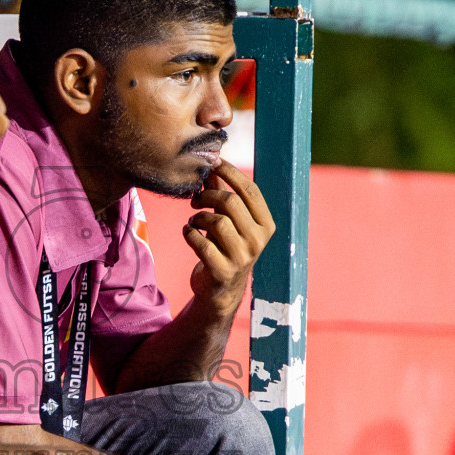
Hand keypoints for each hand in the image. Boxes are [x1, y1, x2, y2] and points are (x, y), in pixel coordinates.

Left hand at [184, 159, 275, 314]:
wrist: (220, 291)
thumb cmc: (225, 248)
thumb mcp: (229, 221)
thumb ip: (222, 194)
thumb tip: (212, 165)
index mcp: (265, 225)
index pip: (250, 190)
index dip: (229, 172)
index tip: (212, 163)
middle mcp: (258, 241)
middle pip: (230, 203)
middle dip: (207, 196)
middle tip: (195, 199)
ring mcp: (242, 258)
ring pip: (216, 221)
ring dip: (197, 217)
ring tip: (193, 222)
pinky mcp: (222, 271)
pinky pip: (201, 243)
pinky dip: (189, 234)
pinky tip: (189, 233)